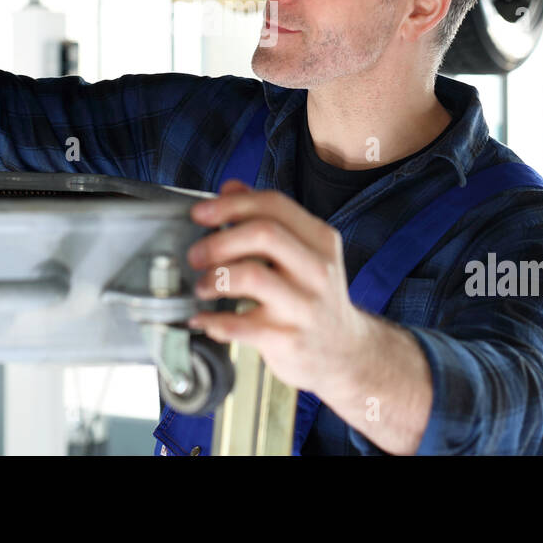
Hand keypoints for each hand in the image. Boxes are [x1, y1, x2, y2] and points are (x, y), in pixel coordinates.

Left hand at [185, 179, 372, 394]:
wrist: (345, 354)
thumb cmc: (315, 298)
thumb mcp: (304, 253)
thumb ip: (268, 218)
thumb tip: (230, 188)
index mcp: (320, 240)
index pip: (273, 205)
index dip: (230, 205)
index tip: (200, 214)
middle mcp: (317, 270)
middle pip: (263, 234)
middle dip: (219, 240)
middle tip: (196, 255)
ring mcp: (304, 306)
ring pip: (251, 276)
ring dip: (214, 278)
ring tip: (202, 287)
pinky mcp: (288, 339)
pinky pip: (239, 325)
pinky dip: (212, 321)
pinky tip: (204, 320)